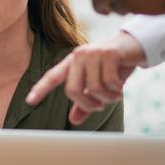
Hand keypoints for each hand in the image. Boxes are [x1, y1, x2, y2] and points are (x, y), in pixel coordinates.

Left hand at [26, 31, 145, 124]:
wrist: (135, 44)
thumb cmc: (114, 66)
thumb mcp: (98, 83)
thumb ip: (85, 101)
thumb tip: (73, 120)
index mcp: (72, 62)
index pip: (53, 76)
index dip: (41, 89)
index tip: (29, 101)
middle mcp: (79, 55)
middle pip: (73, 91)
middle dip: (88, 105)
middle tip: (100, 106)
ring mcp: (93, 53)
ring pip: (93, 89)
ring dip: (107, 98)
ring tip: (114, 94)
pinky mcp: (109, 53)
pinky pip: (109, 82)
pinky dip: (116, 90)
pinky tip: (120, 87)